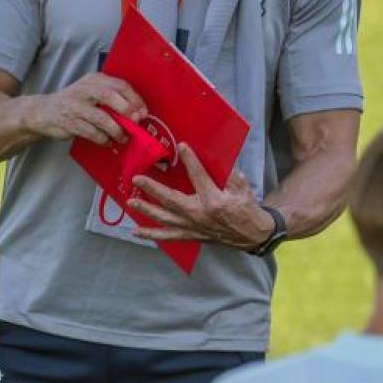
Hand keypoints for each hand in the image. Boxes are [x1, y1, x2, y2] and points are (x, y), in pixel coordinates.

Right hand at [22, 73, 146, 145]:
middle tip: (136, 122)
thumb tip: (138, 113)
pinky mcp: (69, 122)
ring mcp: (76, 106)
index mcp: (94, 80)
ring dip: (116, 130)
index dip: (134, 98)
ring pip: (101, 118)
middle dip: (127, 110)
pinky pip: (92, 132)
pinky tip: (108, 142)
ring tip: (123, 138)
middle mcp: (85, 90)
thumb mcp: (91, 92)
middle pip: (110, 96)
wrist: (43, 111)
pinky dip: (103, 139)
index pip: (119, 85)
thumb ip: (112, 98)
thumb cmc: (75, 102)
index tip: (144, 112)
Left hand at [128, 143, 274, 249]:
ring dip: (146, 209)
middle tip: (136, 179)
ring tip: (130, 202)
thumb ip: (229, 175)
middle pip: (171, 199)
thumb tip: (217, 161)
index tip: (182, 147)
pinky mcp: (190, 234)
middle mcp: (199, 214)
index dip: (190, 160)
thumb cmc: (246, 209)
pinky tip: (136, 231)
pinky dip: (151, 234)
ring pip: (164, 218)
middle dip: (152, 188)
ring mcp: (192, 226)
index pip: (199, 176)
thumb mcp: (242, 189)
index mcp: (213, 200)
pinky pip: (167, 236)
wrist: (252, 235)